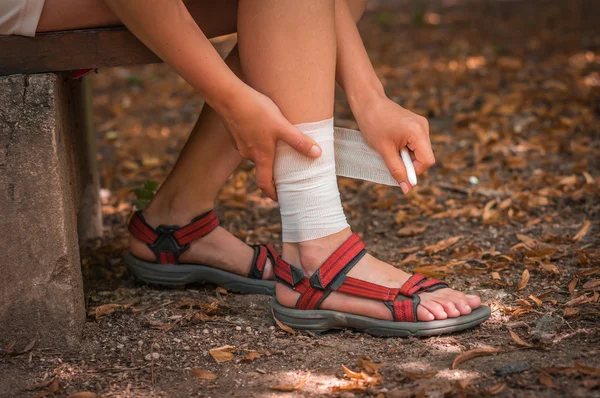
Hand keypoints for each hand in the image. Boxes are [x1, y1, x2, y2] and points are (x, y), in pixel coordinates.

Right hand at [217, 83, 321, 199]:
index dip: (272, 194)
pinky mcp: (235, 131)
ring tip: (278, 143)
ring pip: (255, 152)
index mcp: (260, 156)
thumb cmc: (255, 111)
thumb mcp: (281, 126)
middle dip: (274, 169)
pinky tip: (264, 127)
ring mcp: (239, 143)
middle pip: (262, 167)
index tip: (281, 198)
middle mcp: (248, 153)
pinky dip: (257, 139)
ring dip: (266, 151)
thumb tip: (317, 154)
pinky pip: (249, 140)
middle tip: (287, 168)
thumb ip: (298, 141)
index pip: (264, 184)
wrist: (227, 95)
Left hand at [353, 95, 434, 193]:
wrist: (368, 102)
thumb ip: (396, 170)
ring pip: (420, 152)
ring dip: (406, 157)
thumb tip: (406, 188)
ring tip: (390, 149)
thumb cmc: (373, 123)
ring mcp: (420, 125)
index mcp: (418, 131)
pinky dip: (405, 150)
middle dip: (409, 164)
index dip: (414, 172)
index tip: (400, 174)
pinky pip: (415, 144)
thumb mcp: (384, 150)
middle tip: (391, 160)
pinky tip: (393, 144)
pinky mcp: (416, 125)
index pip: (427, 161)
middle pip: (425, 157)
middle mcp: (423, 127)